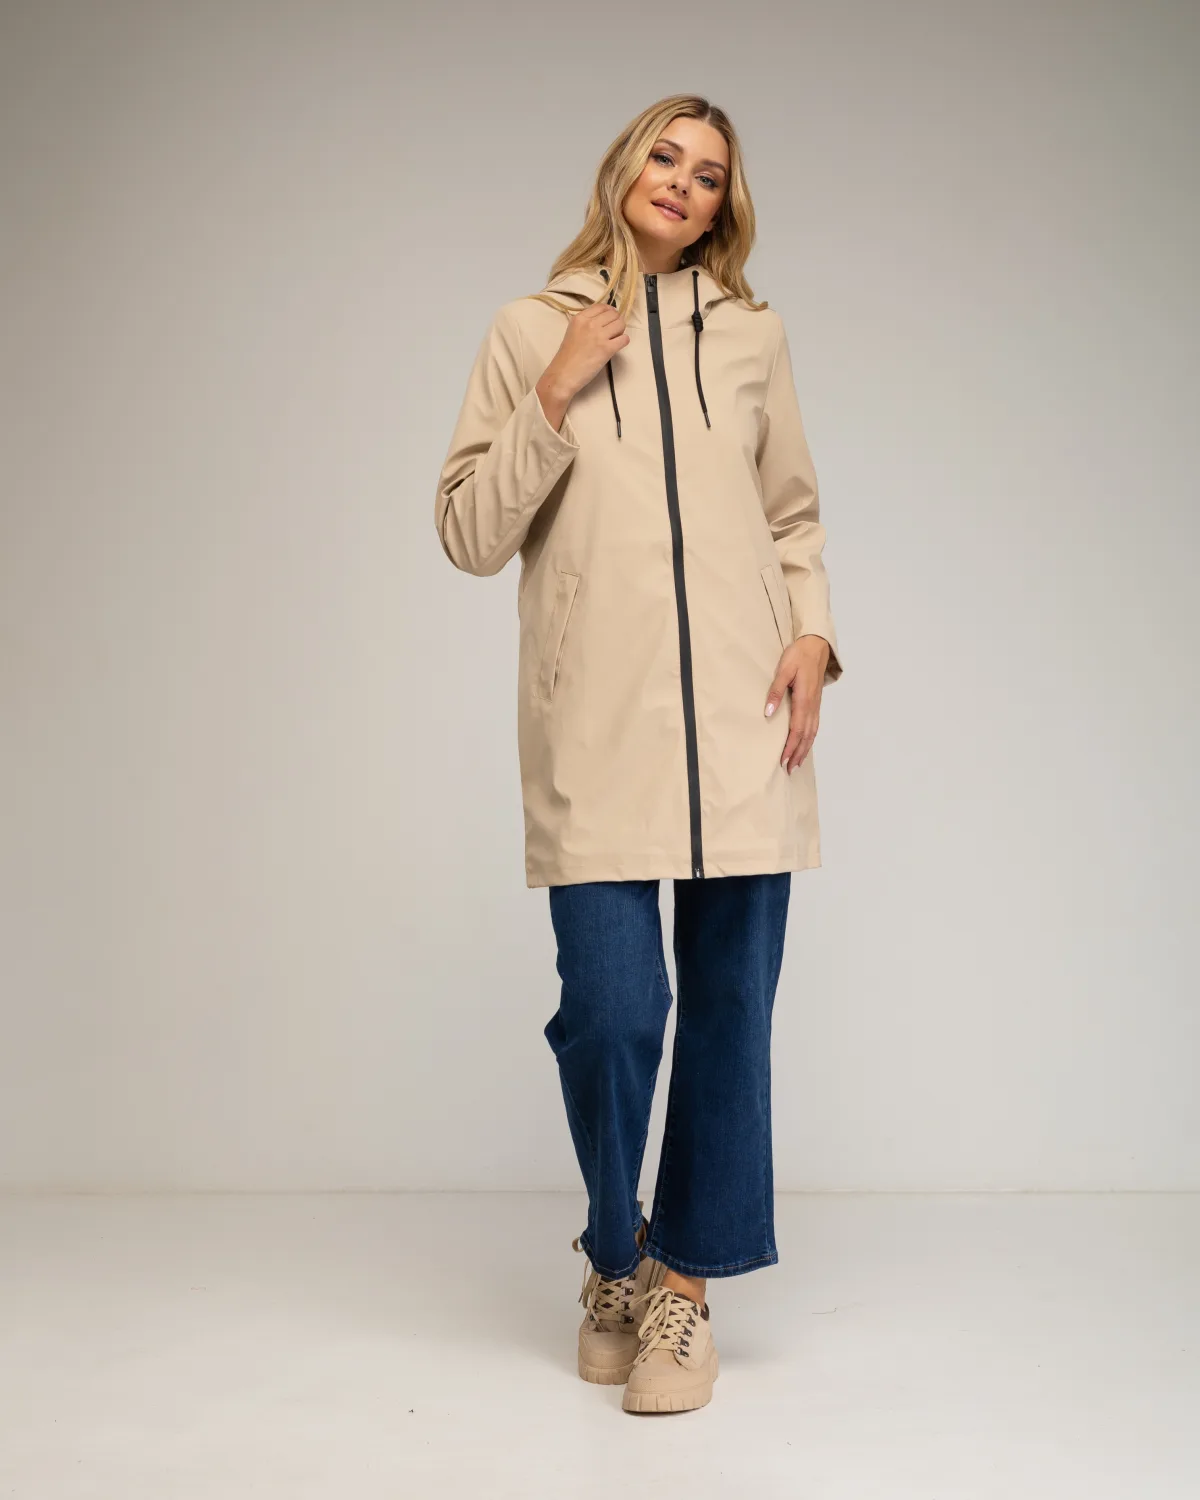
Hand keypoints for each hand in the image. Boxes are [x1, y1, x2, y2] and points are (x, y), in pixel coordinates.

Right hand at [536, 300, 629, 429]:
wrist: (563, 375)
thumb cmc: (567, 357)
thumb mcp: (572, 332)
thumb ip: (586, 324)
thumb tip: (602, 321)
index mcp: (580, 318)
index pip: (602, 306)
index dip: (609, 312)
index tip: (610, 319)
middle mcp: (590, 324)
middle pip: (614, 314)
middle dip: (616, 321)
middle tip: (614, 331)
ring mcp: (599, 336)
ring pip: (621, 324)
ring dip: (621, 331)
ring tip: (615, 339)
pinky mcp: (607, 349)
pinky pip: (624, 339)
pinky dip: (623, 341)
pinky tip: (617, 346)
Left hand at [764, 635, 829, 772]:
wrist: (816, 646)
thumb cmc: (798, 656)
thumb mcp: (783, 670)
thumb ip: (775, 691)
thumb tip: (768, 711)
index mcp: (804, 700)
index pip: (797, 730)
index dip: (790, 747)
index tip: (783, 760)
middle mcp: (812, 706)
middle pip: (806, 736)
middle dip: (797, 754)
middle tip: (789, 770)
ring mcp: (816, 705)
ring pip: (812, 733)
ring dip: (804, 749)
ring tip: (796, 764)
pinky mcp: (816, 703)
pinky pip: (815, 726)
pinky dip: (810, 739)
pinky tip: (806, 745)